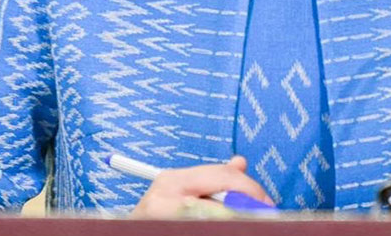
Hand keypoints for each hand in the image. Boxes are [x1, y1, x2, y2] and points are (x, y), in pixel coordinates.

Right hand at [130, 155, 274, 218]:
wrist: (122, 234)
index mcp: (173, 180)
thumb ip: (210, 179)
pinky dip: (218, 229)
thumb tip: (240, 162)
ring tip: (248, 224)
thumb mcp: (182, 191)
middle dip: (247, 210)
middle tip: (265, 218)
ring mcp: (162, 219)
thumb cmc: (160, 217)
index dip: (251, 189)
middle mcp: (165, 198)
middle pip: (221, 203)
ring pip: (214, 220)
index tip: (268, 203)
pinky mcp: (163, 230)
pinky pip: (203, 228)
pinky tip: (227, 229)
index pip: (223, 176)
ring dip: (234, 222)